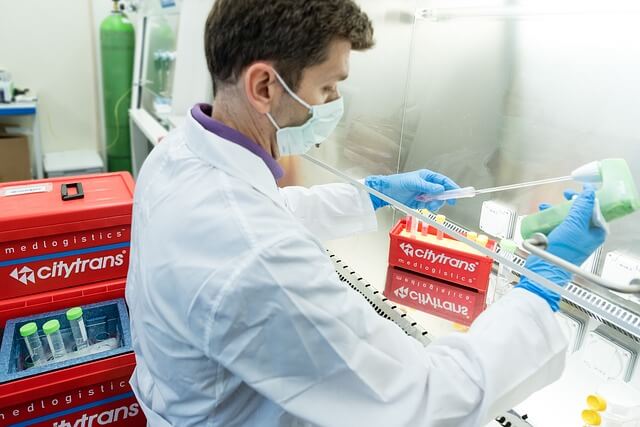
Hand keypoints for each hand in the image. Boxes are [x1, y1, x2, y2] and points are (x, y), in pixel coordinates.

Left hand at [364, 170, 459, 210]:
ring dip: (436, 203)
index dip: (452, 186)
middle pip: (442, 192)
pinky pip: (429, 206)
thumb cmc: (398, 182)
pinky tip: (425, 205)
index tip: (458, 192)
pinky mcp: (420, 203)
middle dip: (443, 197)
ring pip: (437, 200)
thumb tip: (441, 189)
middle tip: (445, 201)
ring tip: (428, 203)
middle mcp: (427, 185)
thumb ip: (428, 187)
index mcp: (427, 177)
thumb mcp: (414, 182)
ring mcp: (424, 194)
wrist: (386, 192)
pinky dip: (430, 207)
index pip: (443, 181)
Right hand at [516, 187, 606, 310]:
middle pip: (581, 211)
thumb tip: (589, 192)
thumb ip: (582, 207)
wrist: (545, 269)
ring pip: (567, 217)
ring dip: (557, 209)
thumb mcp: (574, 225)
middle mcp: (587, 234)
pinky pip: (557, 224)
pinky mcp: (561, 240)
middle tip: (565, 195)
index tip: (580, 188)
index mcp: (597, 232)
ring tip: (546, 206)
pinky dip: (550, 218)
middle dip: (570, 202)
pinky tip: (542, 215)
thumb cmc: (562, 251)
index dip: (588, 197)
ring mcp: (573, 237)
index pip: (596, 209)